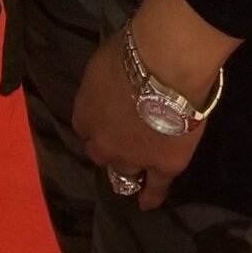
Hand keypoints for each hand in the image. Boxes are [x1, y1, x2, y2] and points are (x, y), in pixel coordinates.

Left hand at [73, 0, 239, 212]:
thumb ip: (107, 80)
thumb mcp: (105, 61)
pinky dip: (152, 196)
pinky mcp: (163, 166)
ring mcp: (132, 157)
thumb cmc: (133, 49)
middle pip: (100, 152)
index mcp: (85, 112)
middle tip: (121, 140)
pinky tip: (149, 203)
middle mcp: (103, 142)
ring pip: (123, 172)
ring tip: (133, 173)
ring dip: (127, 168)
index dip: (97, 122)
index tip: (105, 117)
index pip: (85, 126)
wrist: (166, 65)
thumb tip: (115, 79)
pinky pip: (156, 188)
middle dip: (109, 146)